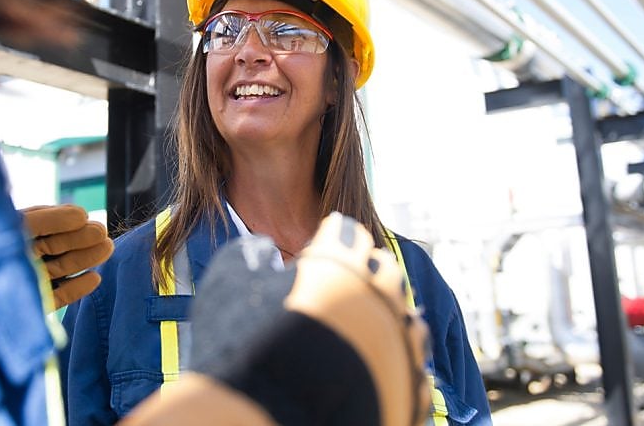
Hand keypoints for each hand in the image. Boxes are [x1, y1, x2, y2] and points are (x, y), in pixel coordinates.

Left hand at [20, 204, 113, 309]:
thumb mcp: (17, 227)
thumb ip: (47, 219)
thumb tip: (81, 215)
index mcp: (9, 237)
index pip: (42, 224)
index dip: (65, 220)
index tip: (84, 217)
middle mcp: (18, 258)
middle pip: (55, 247)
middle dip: (80, 240)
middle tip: (102, 233)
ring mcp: (26, 282)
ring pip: (60, 269)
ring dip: (84, 260)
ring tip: (106, 249)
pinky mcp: (32, 305)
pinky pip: (57, 297)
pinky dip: (76, 289)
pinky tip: (94, 279)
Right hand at [176, 213, 429, 425]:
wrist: (268, 420)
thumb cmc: (245, 348)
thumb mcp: (230, 282)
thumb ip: (250, 256)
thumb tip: (264, 251)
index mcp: (341, 262)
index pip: (346, 235)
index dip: (332, 239)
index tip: (324, 245)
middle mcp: (380, 295)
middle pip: (383, 270)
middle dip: (366, 270)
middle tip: (347, 279)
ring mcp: (401, 343)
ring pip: (405, 316)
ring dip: (387, 313)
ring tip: (365, 324)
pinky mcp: (411, 386)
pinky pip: (413, 363)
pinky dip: (396, 358)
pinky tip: (377, 363)